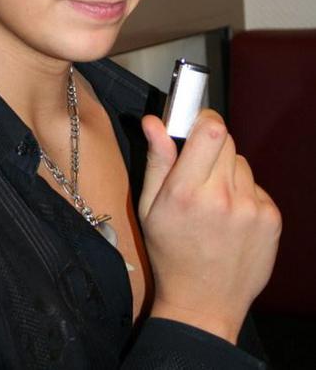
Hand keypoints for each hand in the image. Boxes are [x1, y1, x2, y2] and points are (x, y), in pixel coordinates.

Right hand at [139, 110, 281, 342]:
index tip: (195, 124)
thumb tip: (154, 122)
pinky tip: (230, 217)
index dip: (203, 118)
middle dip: (210, 147)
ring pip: (241, 163)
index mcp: (187, 192)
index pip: (211, 129)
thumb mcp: (150, 208)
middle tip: (198, 172)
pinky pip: (256, 186)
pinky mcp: (271, 218)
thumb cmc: (170, 255)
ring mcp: (252, 209)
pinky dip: (243, 194)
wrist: (204, 303)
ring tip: (213, 202)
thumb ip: (156, 160)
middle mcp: (223, 198)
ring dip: (227, 172)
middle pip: (226, 140)